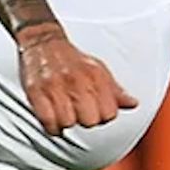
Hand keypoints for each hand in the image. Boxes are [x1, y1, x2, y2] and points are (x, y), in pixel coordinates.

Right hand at [17, 23, 135, 134]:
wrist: (43, 43)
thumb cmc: (72, 59)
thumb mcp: (99, 69)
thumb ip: (115, 90)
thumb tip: (132, 103)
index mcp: (94, 76)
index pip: (109, 113)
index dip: (104, 116)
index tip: (97, 111)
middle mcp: (76, 81)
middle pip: (90, 121)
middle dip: (85, 120)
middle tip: (79, 112)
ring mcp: (55, 87)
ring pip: (68, 123)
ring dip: (67, 123)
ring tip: (65, 114)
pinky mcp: (36, 92)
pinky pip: (48, 122)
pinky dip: (52, 126)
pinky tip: (54, 120)